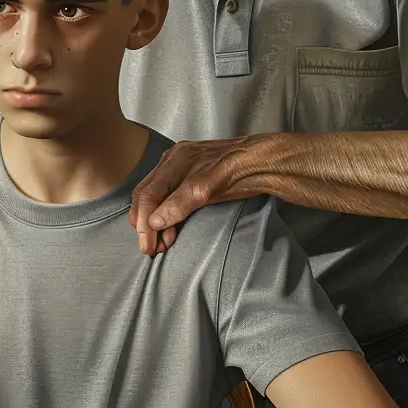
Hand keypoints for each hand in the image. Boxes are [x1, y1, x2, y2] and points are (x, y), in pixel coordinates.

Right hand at [128, 138, 262, 255]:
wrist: (264, 163)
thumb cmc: (240, 171)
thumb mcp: (205, 189)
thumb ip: (177, 205)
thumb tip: (154, 222)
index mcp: (174, 160)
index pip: (146, 195)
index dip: (144, 224)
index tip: (149, 246)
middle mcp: (173, 162)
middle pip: (146, 196)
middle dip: (145, 224)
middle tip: (152, 247)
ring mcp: (181, 168)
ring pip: (155, 198)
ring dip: (155, 223)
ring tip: (162, 243)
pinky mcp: (191, 177)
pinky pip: (168, 197)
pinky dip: (166, 216)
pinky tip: (171, 229)